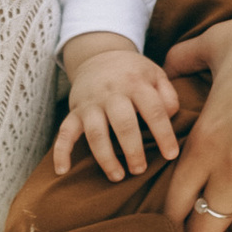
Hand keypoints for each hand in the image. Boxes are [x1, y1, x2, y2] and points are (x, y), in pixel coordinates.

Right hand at [54, 34, 186, 180]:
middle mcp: (112, 92)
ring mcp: (91, 103)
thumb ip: (168, 95)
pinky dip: (61, 152)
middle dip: (133, 149)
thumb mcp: (155, 74)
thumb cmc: (133, 72)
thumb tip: (171, 118)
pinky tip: (63, 171)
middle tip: (141, 170)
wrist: (99, 54)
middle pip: (123, 122)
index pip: (153, 110)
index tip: (171, 155)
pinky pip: (64, 132)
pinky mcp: (74, 111)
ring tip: (118, 176)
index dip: (164, 134)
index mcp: (136, 82)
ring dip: (106, 157)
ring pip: (95, 132)